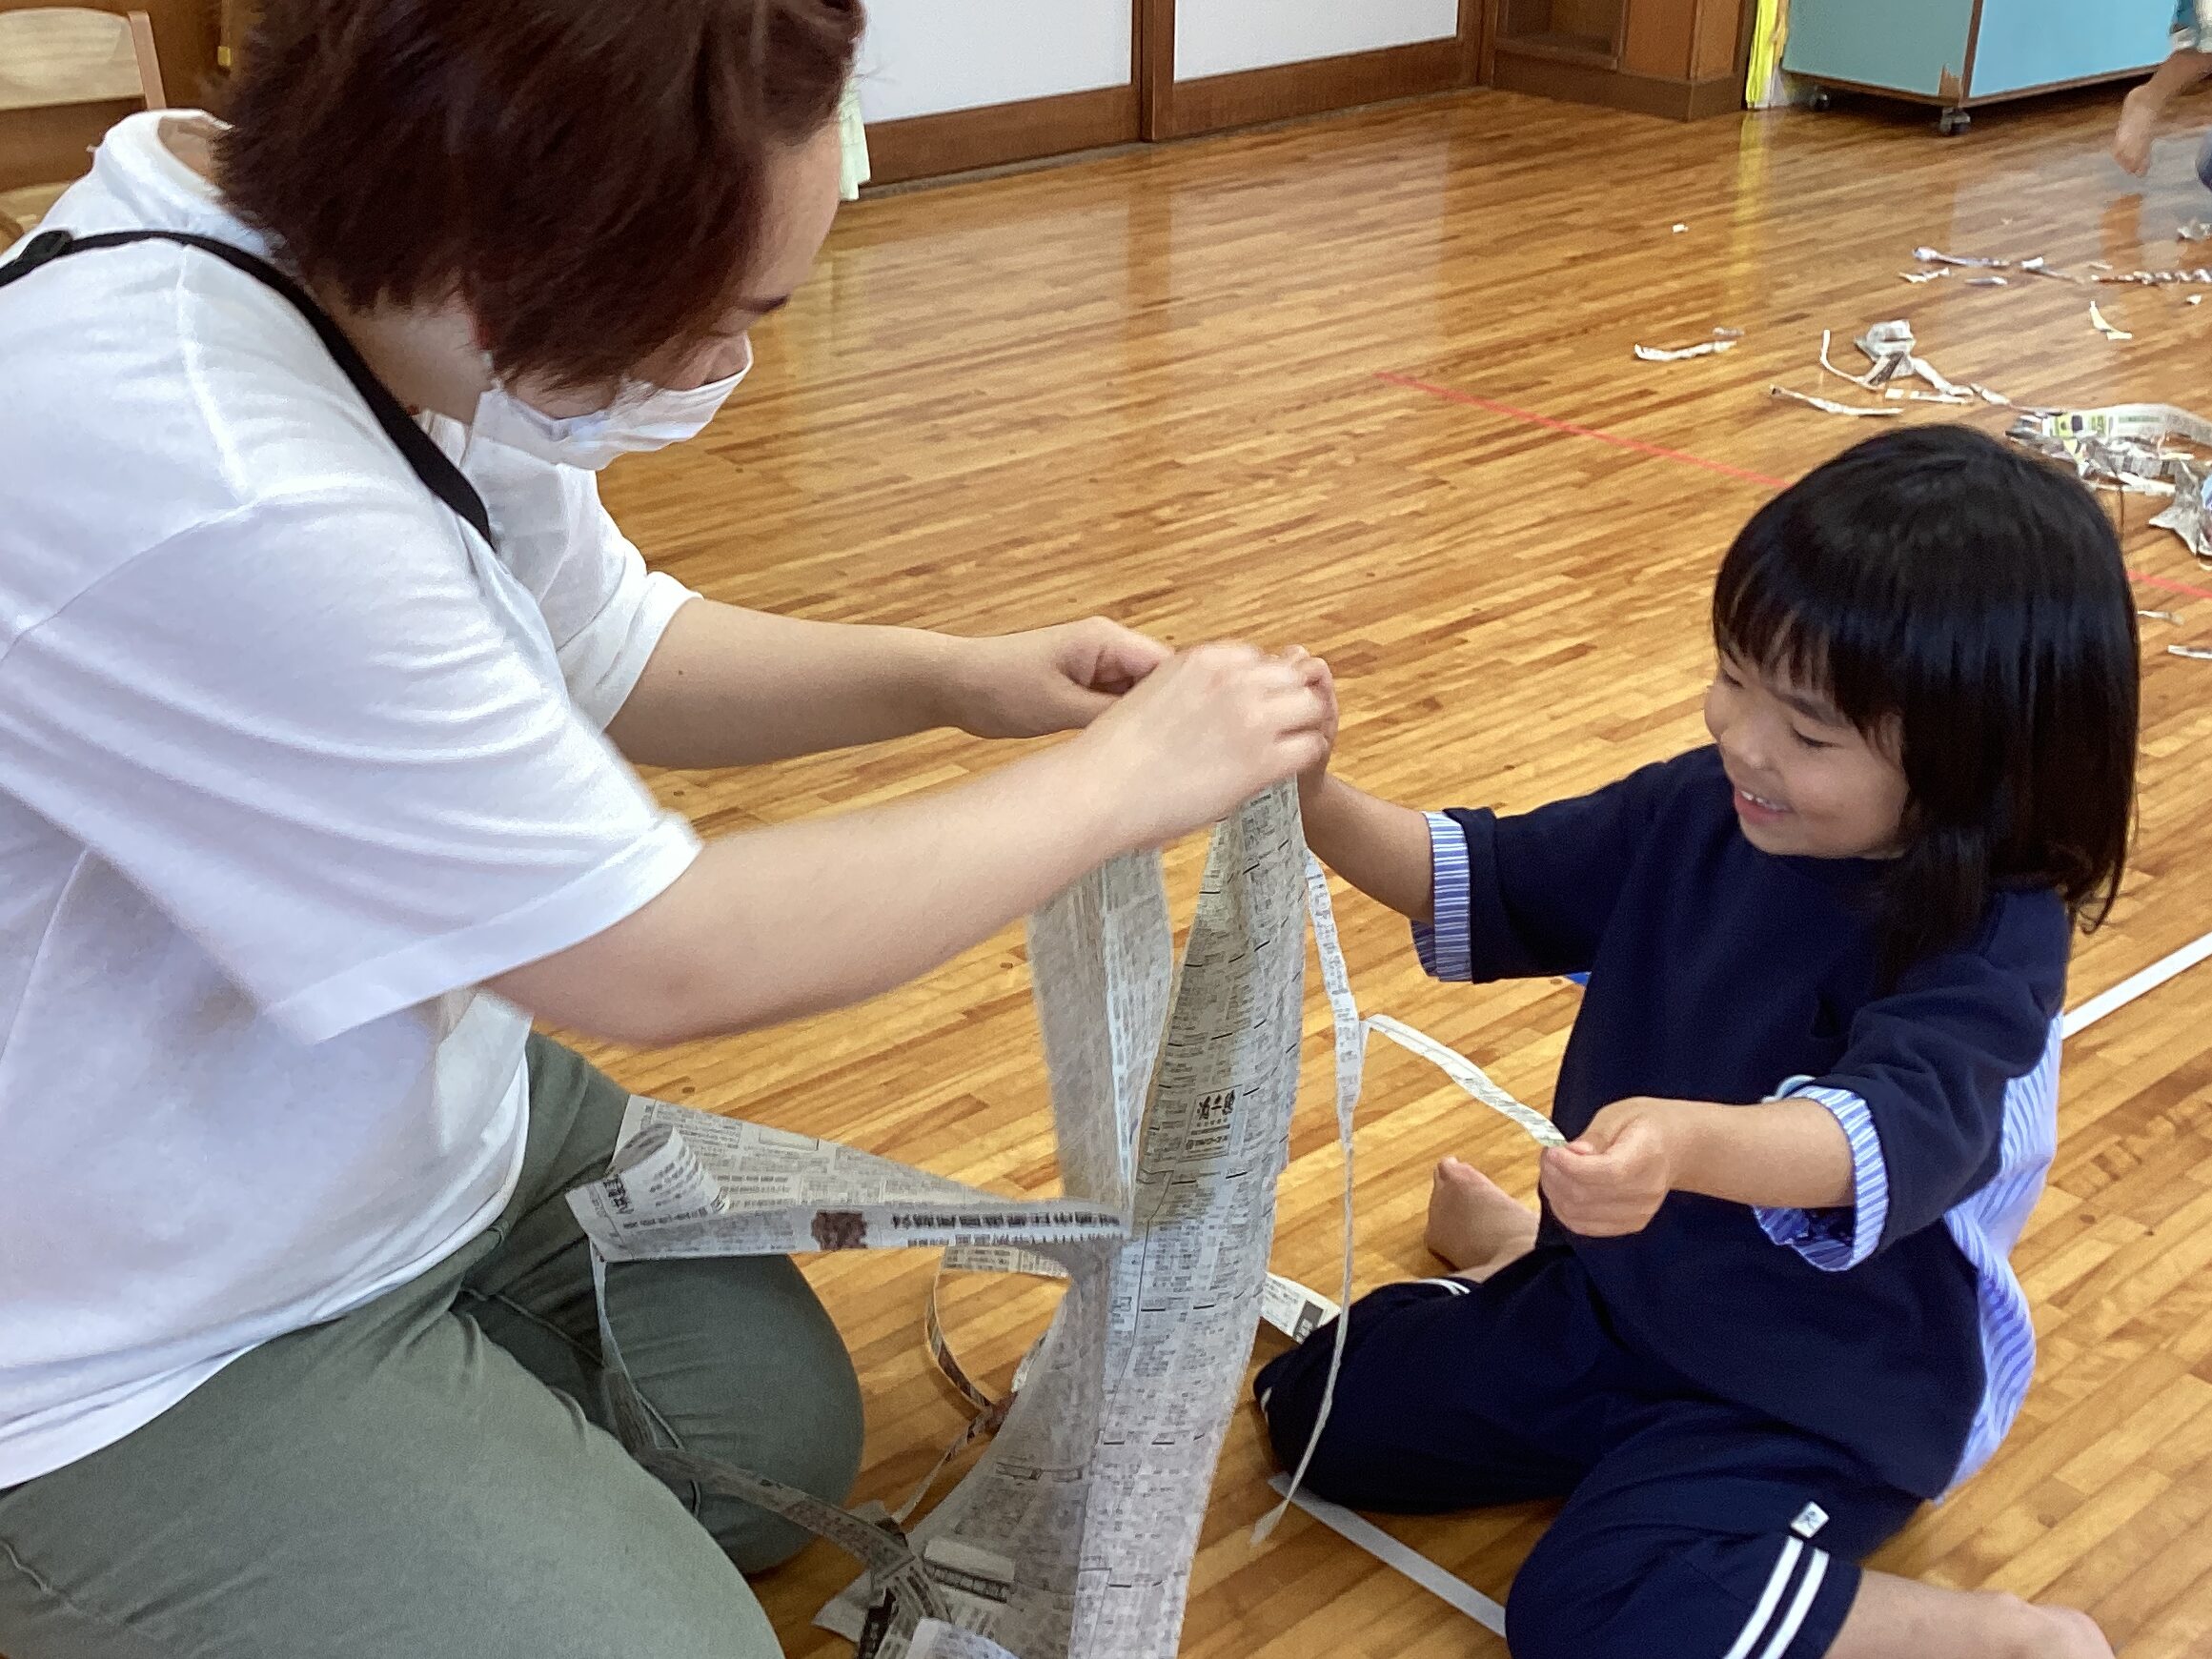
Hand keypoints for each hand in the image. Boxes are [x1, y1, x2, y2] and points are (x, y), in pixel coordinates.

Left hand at [945, 618, 1170, 739]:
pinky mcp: (1083, 684)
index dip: (1186, 703)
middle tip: (1177, 759)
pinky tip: (1125, 754)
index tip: (1197, 740)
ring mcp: (1095, 666)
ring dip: (1143, 725)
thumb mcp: (1060, 708)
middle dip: (1167, 717)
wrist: (952, 685)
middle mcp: (1107, 647)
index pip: (1169, 667)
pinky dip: (1120, 727)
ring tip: (1154, 761)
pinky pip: (1116, 705)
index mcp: (1106, 640)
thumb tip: (1155, 734)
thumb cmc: (998, 687)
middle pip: (1159, 683)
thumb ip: (1112, 716)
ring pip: (1139, 698)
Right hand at [1072, 642, 1331, 848]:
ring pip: (1310, 707)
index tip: (1249, 710)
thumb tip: (1204, 705)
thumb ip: (1190, 688)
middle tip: (1273, 732)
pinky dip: (1302, 757)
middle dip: (1286, 701)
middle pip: (1291, 677)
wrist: (1102, 788)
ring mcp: (1252, 718)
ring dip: (1300, 727)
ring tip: (1281, 750)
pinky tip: (1281, 771)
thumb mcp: (1153, 693)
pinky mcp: (1263, 760)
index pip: (1258, 659)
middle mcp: (1234, 679)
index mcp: (1204, 658)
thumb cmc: (1115, 753)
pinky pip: (1310, 747)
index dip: (1258, 687)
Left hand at [1539, 1098, 1685, 1237]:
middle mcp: (1646, 1191)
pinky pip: (1585, 1226)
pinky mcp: (1630, 1225)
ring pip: (1579, 1214)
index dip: (1572, 1165)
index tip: (1553, 1150)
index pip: (1607, 1173)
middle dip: (1555, 1175)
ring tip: (1552, 1169)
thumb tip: (1571, 1154)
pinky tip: (1561, 1188)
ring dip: (1554, 1192)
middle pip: (1587, 1196)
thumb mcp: (1619, 1115)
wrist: (1677, 1149)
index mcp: (1648, 1155)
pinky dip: (1564, 1209)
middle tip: (1547, 1154)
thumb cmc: (1644, 1125)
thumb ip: (1594, 1137)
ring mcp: (1639, 1213)